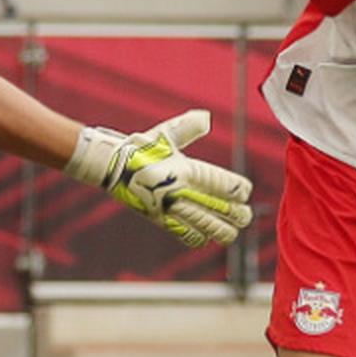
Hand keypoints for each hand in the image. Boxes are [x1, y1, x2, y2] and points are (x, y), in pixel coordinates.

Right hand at [65, 110, 253, 247]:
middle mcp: (183, 191)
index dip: (241, 191)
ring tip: (231, 231)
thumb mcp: (165, 134)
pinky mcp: (161, 220)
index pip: (227, 186)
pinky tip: (206, 236)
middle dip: (239, 215)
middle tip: (244, 214)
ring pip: (209, 228)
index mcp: (188, 169)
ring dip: (224, 231)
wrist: (110, 166)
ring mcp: (172, 208)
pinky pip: (187, 236)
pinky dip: (200, 238)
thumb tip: (207, 118)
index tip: (245, 191)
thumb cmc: (140, 148)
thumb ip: (188, 126)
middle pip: (224, 211)